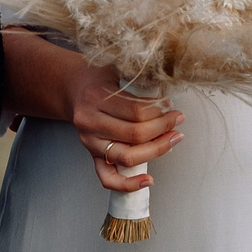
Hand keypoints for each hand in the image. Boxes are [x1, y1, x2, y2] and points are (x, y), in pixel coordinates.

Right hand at [1, 30, 182, 192]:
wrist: (73, 86)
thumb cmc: (99, 77)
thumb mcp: (115, 67)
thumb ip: (138, 77)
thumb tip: (169, 89)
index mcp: (95, 97)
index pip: (136, 111)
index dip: (160, 111)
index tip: (172, 106)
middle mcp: (90, 122)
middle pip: (134, 135)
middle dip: (163, 129)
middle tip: (178, 120)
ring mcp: (90, 142)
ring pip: (127, 156)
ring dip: (156, 150)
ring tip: (173, 139)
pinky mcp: (92, 155)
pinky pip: (108, 178)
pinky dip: (128, 184)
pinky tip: (147, 180)